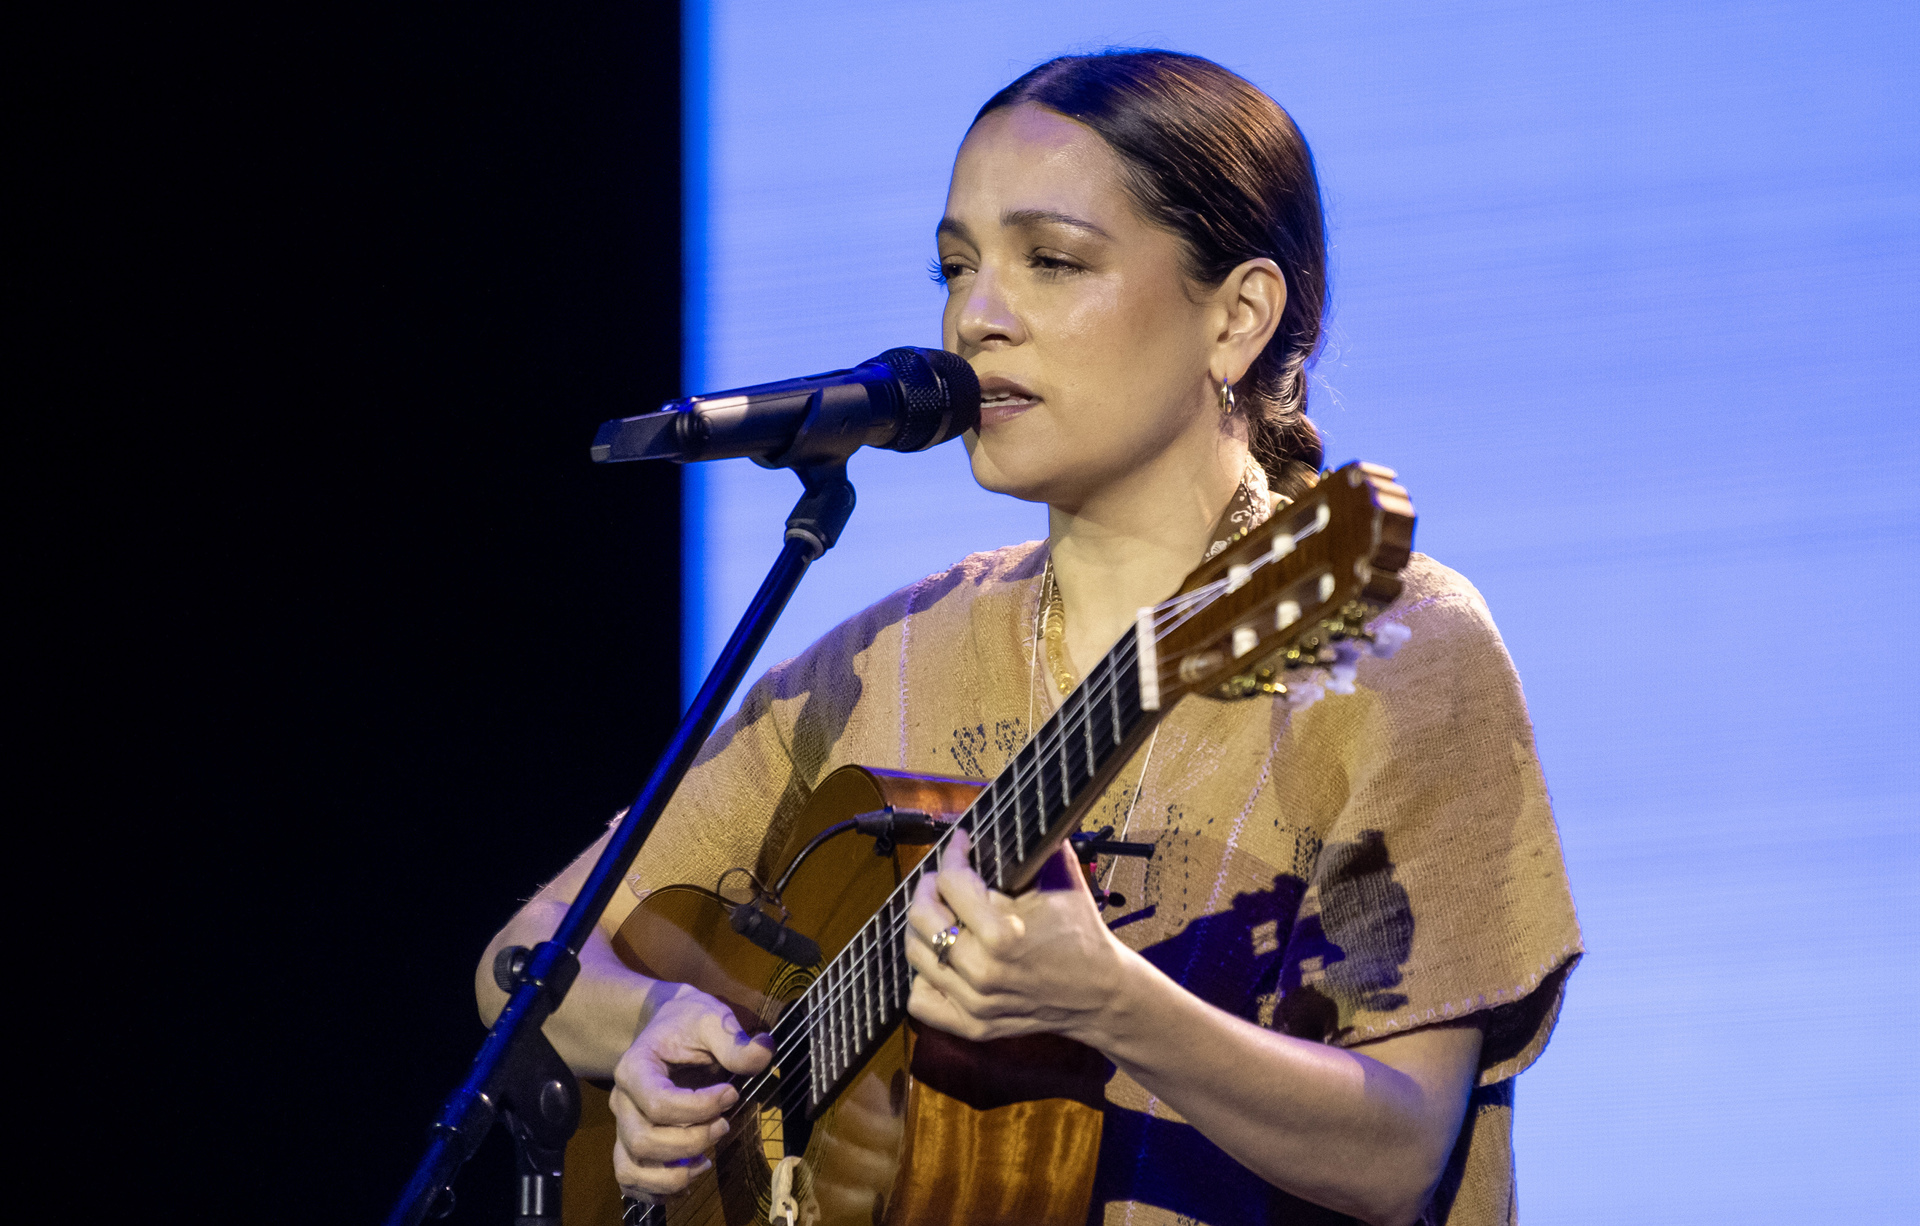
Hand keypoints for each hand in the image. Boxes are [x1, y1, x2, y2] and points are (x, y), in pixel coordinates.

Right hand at [609, 985, 772, 1200]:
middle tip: (725, 1125)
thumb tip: (762, 1055)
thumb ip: (734, 1040)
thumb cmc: (688, 1023)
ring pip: (631, 1168)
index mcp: (635, 1068)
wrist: (667, 1027)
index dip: (700, 1108)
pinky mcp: (631, 1144)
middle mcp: (621, 1101)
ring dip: (672, 1176)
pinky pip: (631, 1180)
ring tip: (707, 1162)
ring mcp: (623, 1126)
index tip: (731, 1094)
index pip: (658, 1103)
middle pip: (643, 1141)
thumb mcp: (713, 1018)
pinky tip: (690, 1178)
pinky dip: (659, 1190)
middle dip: (691, 1142)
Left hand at [903, 827, 1133, 1044]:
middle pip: (921, 918)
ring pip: (916, 955)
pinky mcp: (973, 1025)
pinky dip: (924, 978)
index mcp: (1004, 933)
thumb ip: (1039, 847)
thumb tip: (1016, 812)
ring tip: (940, 914)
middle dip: (928, 888)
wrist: (1102, 994)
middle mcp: (983, 970)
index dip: (953, 854)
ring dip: (922, 928)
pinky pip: (920, 1000)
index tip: (960, 843)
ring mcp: (975, 1002)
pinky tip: (943, 960)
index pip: (951, 882)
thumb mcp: (1066, 884)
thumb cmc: (1083, 936)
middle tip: (941, 879)